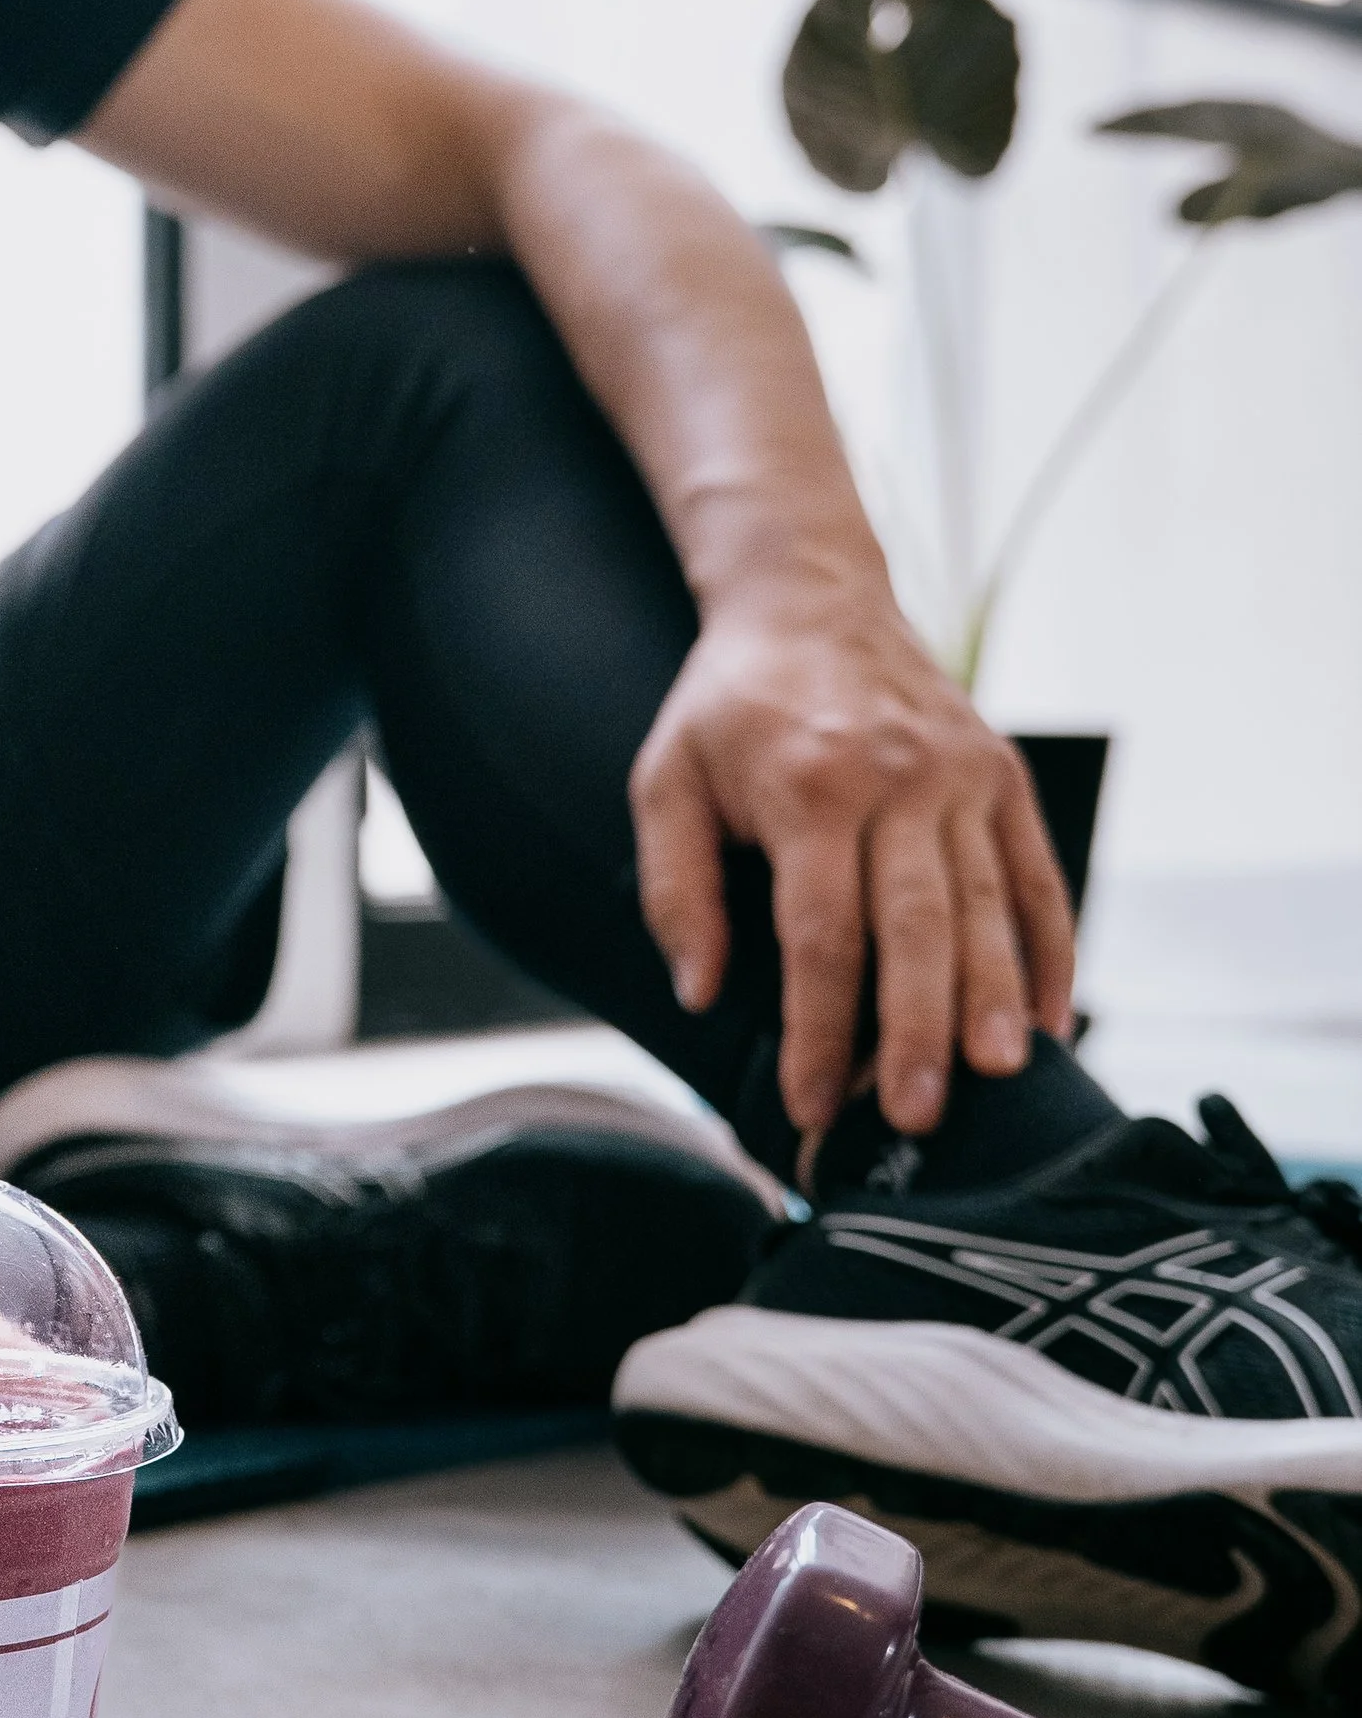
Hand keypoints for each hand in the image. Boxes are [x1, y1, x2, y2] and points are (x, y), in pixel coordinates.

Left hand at [629, 589, 1074, 1152]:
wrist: (811, 598)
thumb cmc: (729, 706)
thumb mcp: (666, 780)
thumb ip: (674, 888)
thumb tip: (700, 993)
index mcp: (810, 787)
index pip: (821, 934)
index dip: (820, 1029)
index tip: (812, 1104)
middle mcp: (898, 781)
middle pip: (916, 929)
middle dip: (917, 1033)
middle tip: (917, 1119)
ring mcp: (962, 775)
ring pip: (987, 907)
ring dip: (993, 1001)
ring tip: (997, 1079)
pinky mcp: (1004, 773)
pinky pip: (1036, 875)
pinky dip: (1050, 950)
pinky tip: (1047, 1022)